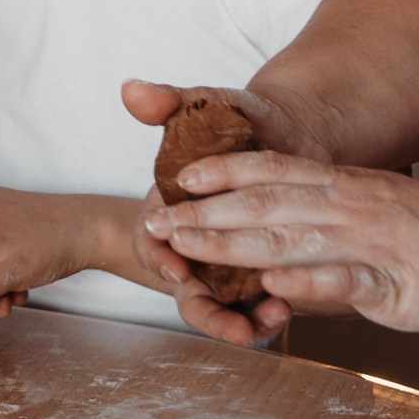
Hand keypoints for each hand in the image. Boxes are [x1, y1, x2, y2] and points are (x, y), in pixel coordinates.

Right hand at [120, 78, 332, 306]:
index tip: (176, 271)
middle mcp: (192, 244)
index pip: (152, 244)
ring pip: (221, 307)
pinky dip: (265, 312)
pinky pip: (252, 306)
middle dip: (209, 313)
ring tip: (269, 321)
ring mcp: (223, 263)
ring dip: (239, 321)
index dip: (160, 260)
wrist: (286, 134)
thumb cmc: (236, 122)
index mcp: (169, 211)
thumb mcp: (204, 107)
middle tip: (233, 329)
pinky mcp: (254, 272)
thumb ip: (167, 103)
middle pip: (187, 291)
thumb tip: (132, 89)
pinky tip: (286, 309)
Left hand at [139, 150, 418, 345]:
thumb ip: (335, 231)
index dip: (224, 171)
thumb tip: (294, 248)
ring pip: (287, 237)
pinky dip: (302, 282)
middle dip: (204, 212)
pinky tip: (268, 287)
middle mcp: (349, 206)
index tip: (181, 174)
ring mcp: (367, 242)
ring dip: (230, 243)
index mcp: (347, 186)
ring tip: (184, 248)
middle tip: (156, 221)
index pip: (274, 171)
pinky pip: (340, 279)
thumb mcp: (382, 218)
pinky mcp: (389, 283)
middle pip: (263, 204)